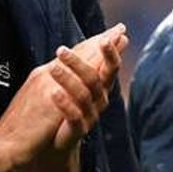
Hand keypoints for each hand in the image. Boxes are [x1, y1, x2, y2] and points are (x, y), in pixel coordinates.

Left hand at [50, 23, 127, 149]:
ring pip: (83, 95)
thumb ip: (94, 55)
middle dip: (80, 63)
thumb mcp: (80, 75)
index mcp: (101, 84)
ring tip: (52, 68)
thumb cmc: (70, 101)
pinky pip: (74, 116)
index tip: (107, 37)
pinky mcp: (78, 130)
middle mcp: (99, 99)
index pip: (110, 66)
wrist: (55, 139)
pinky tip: (54, 93)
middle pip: (95, 79)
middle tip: (61, 50)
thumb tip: (120, 32)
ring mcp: (90, 115)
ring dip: (67, 79)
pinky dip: (65, 103)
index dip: (111, 52)